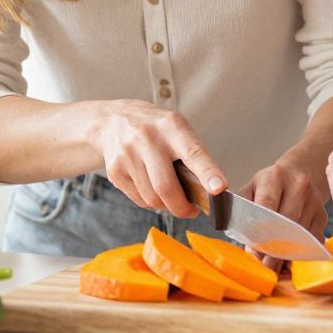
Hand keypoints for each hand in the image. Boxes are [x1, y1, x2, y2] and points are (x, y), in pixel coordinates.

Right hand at [87, 99, 225, 216]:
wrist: (114, 121)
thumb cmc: (155, 129)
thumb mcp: (177, 130)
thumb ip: (193, 157)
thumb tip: (207, 192)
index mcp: (171, 127)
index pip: (193, 152)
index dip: (207, 172)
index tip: (219, 188)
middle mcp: (147, 138)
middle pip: (166, 187)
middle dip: (182, 207)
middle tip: (191, 211)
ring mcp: (127, 154)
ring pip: (152, 198)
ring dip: (165, 204)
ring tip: (168, 192)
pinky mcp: (114, 170)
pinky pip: (139, 200)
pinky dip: (149, 201)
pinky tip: (149, 186)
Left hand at [241, 147, 329, 272]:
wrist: (297, 174)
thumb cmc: (267, 186)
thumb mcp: (250, 190)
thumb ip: (244, 215)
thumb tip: (250, 250)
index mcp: (275, 176)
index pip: (267, 205)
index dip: (261, 230)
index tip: (254, 252)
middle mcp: (298, 185)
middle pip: (287, 222)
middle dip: (274, 248)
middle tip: (264, 266)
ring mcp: (314, 199)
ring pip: (301, 234)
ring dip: (287, 253)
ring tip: (274, 265)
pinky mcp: (323, 213)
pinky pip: (313, 239)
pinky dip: (301, 252)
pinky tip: (289, 257)